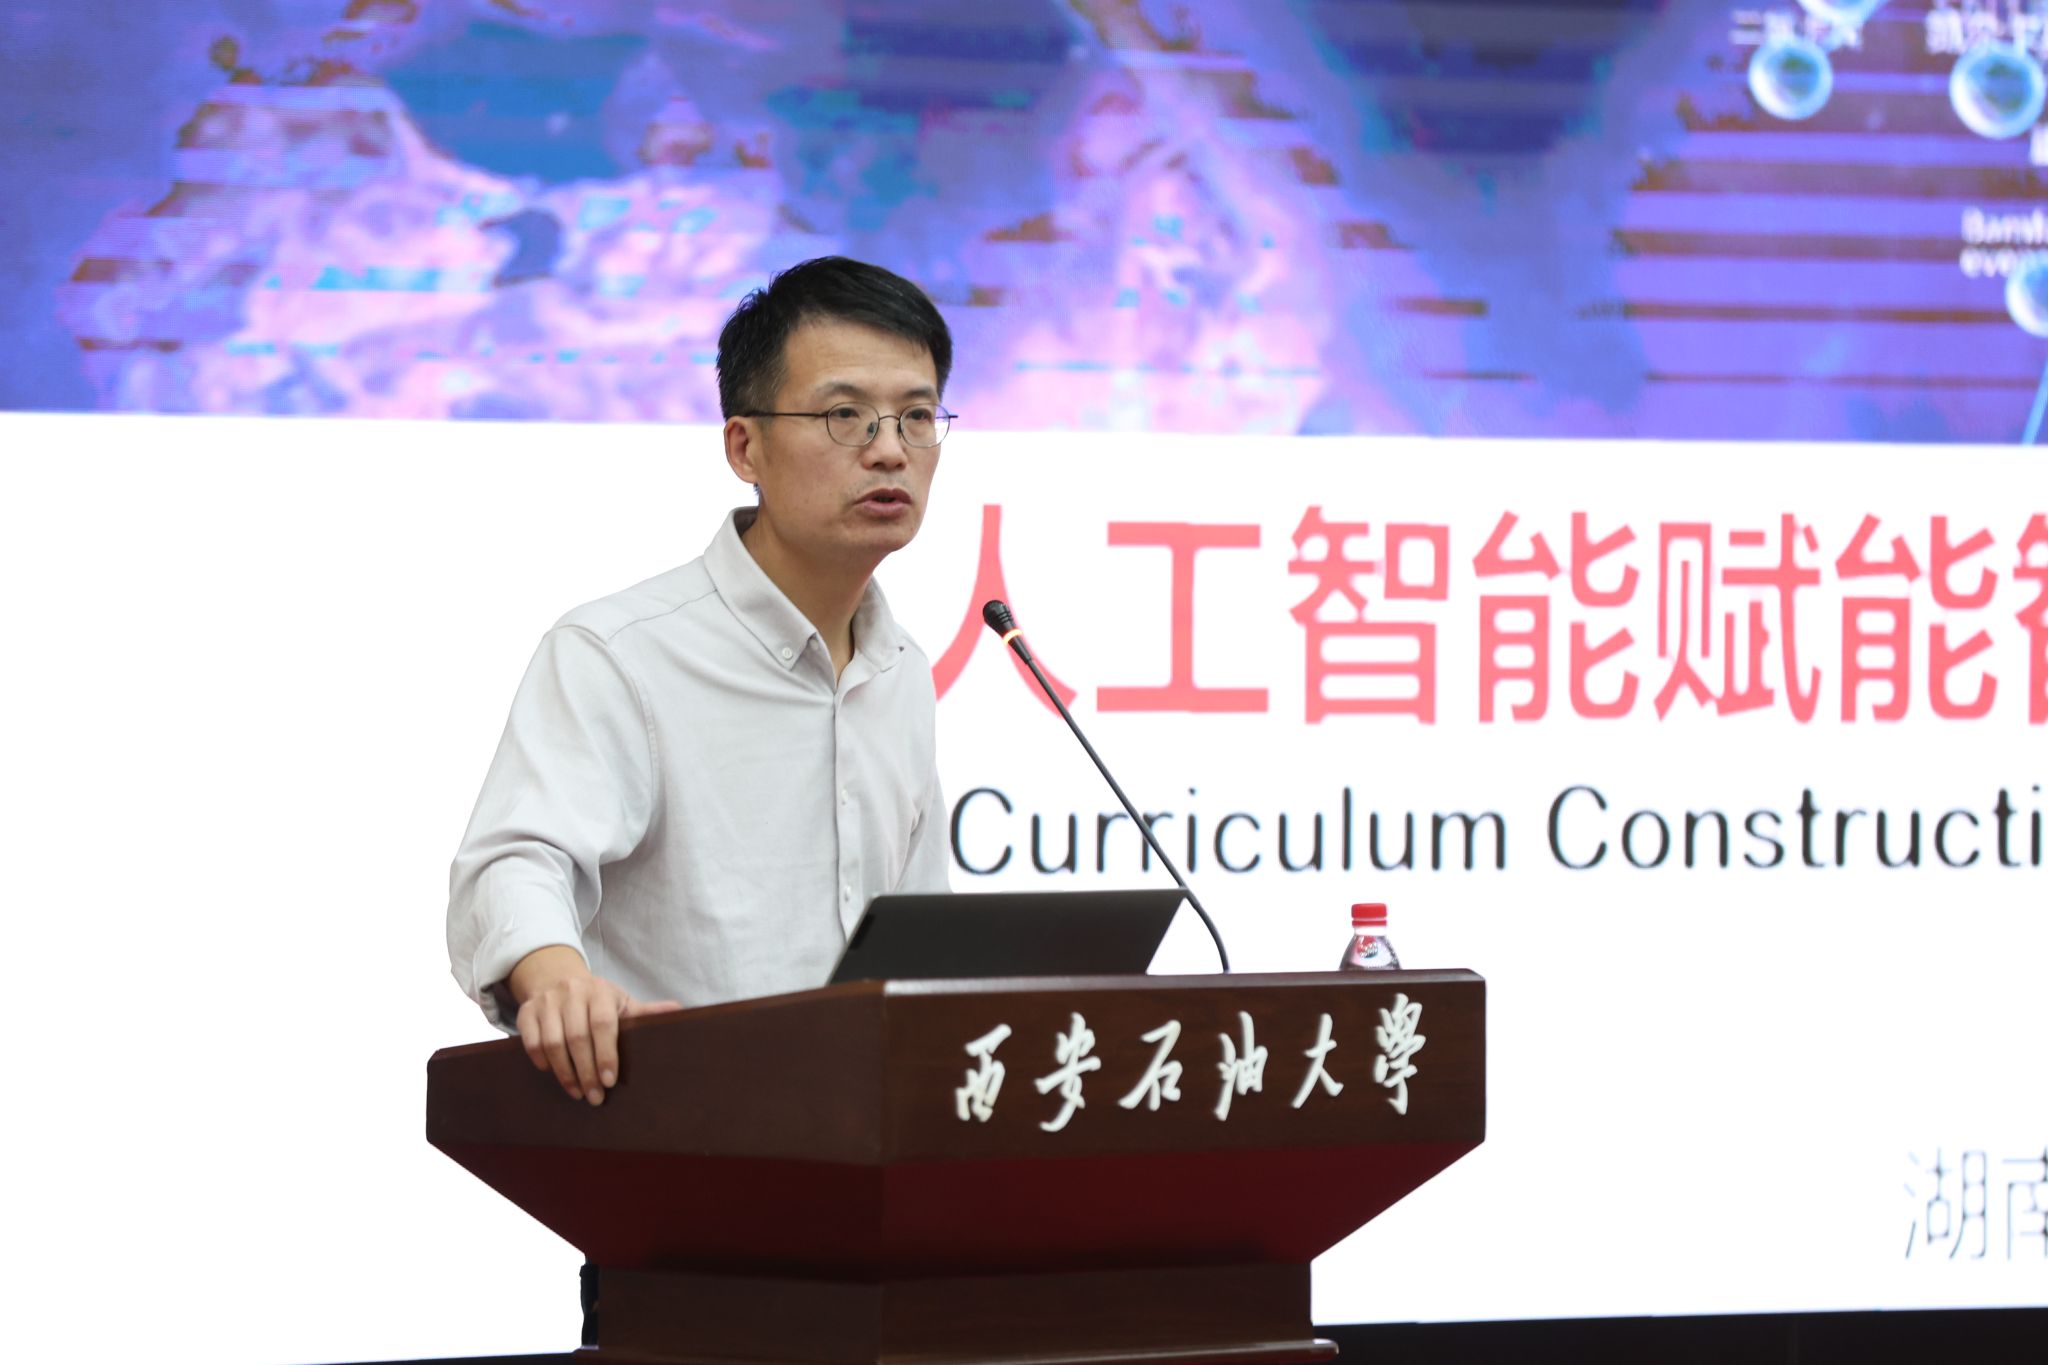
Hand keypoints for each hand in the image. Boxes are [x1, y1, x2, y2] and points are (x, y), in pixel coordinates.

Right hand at [507, 945, 681, 1105]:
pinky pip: (530, 1041)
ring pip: (552, 1042)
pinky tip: (551, 1073)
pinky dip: (541, 1060)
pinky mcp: (526, 1011)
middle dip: (586, 1072)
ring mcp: (546, 1001)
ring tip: (577, 1092)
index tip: (610, 1081)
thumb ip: (646, 1012)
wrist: (557, 978)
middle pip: (577, 1038)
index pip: (602, 1024)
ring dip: (564, 1072)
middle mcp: (572, 992)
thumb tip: (680, 1012)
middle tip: (595, 1097)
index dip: (606, 1054)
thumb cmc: (597, 1000)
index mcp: (600, 991)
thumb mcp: (622, 1003)